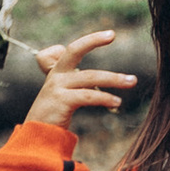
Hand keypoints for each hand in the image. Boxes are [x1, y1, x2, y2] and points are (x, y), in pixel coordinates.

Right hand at [24, 30, 138, 132]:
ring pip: (89, 77)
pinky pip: (88, 96)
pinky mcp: (61, 101)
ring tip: (132, 81)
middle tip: (112, 34)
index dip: (90, 40)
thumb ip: (76, 82)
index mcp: (57, 71)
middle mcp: (56, 75)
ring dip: (114, 79)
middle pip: (74, 50)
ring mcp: (57, 87)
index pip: (72, 49)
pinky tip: (117, 102)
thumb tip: (101, 79)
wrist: (37, 136)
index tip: (109, 35)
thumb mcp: (62, 93)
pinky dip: (105, 98)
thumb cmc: (53, 115)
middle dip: (93, 40)